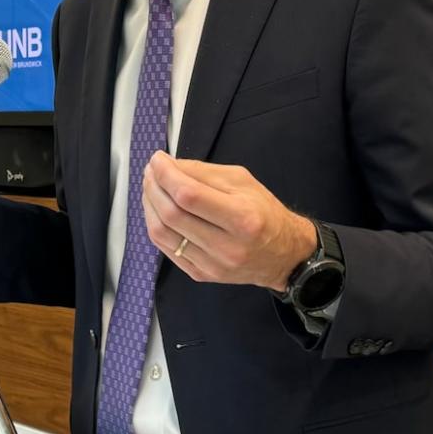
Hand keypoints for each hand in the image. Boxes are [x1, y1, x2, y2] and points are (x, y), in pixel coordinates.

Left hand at [142, 152, 316, 289]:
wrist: (283, 256)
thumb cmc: (265, 212)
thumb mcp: (242, 181)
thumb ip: (203, 172)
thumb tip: (168, 166)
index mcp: (242, 218)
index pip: (189, 195)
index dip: (166, 174)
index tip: (157, 159)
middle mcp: (226, 246)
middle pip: (172, 214)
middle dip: (153, 187)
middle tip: (151, 170)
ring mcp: (211, 265)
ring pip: (162, 233)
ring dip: (149, 205)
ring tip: (151, 186)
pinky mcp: (200, 275)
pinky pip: (166, 248)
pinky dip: (155, 224)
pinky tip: (157, 209)